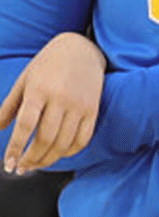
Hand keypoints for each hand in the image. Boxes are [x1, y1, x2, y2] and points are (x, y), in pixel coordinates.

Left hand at [1, 32, 104, 173]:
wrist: (82, 49)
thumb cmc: (48, 64)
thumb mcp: (24, 80)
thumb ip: (9, 105)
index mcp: (40, 89)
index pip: (26, 125)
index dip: (15, 147)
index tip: (8, 163)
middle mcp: (62, 98)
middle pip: (46, 138)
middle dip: (31, 158)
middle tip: (21, 168)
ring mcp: (80, 105)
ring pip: (64, 142)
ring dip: (48, 159)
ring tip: (36, 165)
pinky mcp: (93, 109)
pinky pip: (82, 138)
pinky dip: (69, 152)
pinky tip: (57, 155)